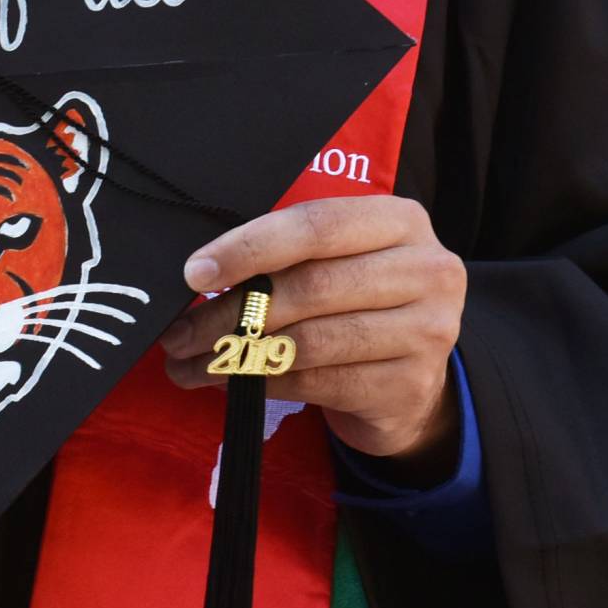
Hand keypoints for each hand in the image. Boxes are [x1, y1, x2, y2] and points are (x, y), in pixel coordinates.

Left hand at [159, 196, 465, 466]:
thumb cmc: (356, 304)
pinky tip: (230, 383)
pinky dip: (265, 382)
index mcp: (400, 221)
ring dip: (237, 354)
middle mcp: (426, 270)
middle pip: (310, 286)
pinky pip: (318, 383)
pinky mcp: (410, 385)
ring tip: (191, 363)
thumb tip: (200, 272)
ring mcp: (427, 331)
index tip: (195, 273)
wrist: (410, 380)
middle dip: (232, 312)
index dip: (249, 247)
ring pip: (310, 340)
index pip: (316, 225)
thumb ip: (287, 254)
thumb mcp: (337, 261)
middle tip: (179, 334)